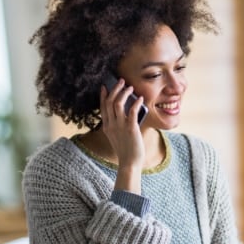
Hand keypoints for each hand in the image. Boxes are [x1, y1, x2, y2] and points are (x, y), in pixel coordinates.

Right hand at [100, 78, 145, 193]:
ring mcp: (120, 126)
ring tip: (131, 87)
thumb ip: (117, 126)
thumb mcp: (117, 137)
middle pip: (109, 102)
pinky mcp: (130, 128)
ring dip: (124, 93)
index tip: (105, 86)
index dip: (103, 95)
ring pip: (117, 103)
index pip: (102, 107)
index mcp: (106, 127)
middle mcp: (111, 125)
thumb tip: (126, 114)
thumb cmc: (126, 151)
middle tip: (121, 81)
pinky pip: (132, 111)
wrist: (129, 163)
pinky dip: (136, 103)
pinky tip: (140, 99)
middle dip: (115, 89)